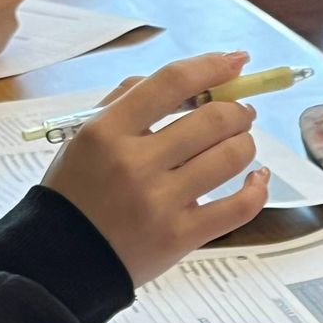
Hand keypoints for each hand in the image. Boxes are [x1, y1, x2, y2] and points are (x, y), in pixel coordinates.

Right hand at [42, 51, 270, 285]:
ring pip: (229, 158)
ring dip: (246, 145)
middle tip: (242, 114)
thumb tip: (187, 82)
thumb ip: (126, 102)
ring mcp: (160, 202)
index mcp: (108, 131)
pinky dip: (257, 189)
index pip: (172, 82)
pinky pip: (237, 208)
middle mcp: (135, 163)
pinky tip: (258, 180)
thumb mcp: (85, 137)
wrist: (65, 260)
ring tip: (242, 145)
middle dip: (238, 111)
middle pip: (211, 119)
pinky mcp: (180, 237)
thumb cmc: (78, 194)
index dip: (212, 66)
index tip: (236, 62)